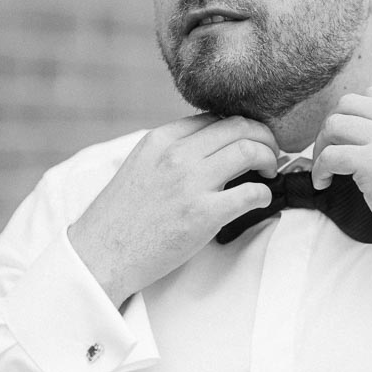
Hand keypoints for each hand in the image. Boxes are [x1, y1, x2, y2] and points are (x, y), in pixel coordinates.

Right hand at [68, 115, 279, 304]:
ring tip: (269, 172)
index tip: (250, 140)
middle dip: (264, 137)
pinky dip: (265, 194)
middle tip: (271, 153)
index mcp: (160, 139)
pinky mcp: (204, 214)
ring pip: (250, 150)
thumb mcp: (140, 167)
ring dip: (269, 159)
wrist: (100, 254)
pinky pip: (252, 193)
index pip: (214, 117)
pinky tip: (261, 200)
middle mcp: (177, 154)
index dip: (240, 127)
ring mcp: (191, 183)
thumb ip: (171, 153)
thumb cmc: (120, 218)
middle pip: (239, 126)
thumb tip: (209, 149)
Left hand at [311, 88, 371, 276]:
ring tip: (326, 171)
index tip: (346, 140)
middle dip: (331, 128)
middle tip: (329, 154)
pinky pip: (330, 155)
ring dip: (321, 147)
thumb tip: (362, 135)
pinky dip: (319, 170)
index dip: (351, 116)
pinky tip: (324, 185)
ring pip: (334, 124)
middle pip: (347, 103)